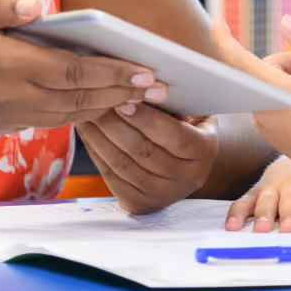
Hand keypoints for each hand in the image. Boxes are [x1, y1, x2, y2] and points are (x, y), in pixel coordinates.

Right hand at [0, 0, 163, 134]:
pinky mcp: (3, 124)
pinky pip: (52, 120)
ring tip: (144, 99)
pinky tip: (103, 104)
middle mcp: (11, 97)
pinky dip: (82, 114)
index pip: (73, 72)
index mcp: (5, 65)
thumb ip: (1, 5)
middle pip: (80, 98)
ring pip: (70, 114)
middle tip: (163, 89)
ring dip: (109, 107)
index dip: (114, 74)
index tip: (147, 71)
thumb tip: (37, 7)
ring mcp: (7, 115)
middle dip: (124, 94)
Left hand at [76, 104, 217, 214]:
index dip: (146, 117)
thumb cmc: (188, 131)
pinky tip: (87, 133)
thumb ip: (178, 103)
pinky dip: (94, 152)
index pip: (173, 134)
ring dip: (98, 136)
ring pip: (122, 163)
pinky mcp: (138, 204)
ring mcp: (161, 194)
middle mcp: (185, 178)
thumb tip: (146, 87)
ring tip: (87, 114)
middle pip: (142, 149)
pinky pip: (109, 175)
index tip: (123, 99)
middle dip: (114, 123)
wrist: (187, 169)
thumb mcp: (194, 114)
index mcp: (203, 152)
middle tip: (97, 102)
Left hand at [209, 15, 290, 176]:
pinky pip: (273, 109)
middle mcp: (261, 110)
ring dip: (289, 84)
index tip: (216, 21)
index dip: (224, 38)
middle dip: (289, 65)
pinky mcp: (272, 138)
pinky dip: (288, 102)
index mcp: (271, 90)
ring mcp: (265, 127)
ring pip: (270, 90)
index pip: (237, 59)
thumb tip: (285, 21)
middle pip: (266, 71)